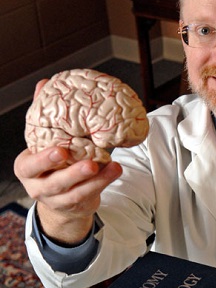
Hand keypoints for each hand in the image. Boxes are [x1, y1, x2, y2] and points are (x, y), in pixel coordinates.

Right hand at [14, 79, 122, 243]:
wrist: (57, 196)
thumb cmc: (52, 161)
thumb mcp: (45, 141)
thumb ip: (45, 115)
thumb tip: (45, 83)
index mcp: (28, 168)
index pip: (30, 165)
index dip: (43, 160)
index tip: (60, 150)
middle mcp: (38, 186)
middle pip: (53, 183)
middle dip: (72, 174)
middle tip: (90, 164)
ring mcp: (57, 199)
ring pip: (75, 192)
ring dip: (96, 179)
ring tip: (113, 164)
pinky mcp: (75, 205)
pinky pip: (90, 195)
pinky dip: (104, 182)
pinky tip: (115, 170)